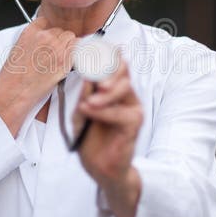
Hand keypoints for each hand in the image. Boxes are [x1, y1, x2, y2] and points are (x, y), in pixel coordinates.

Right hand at [0, 17, 75, 135]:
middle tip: (55, 52)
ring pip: (70, 37)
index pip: (46, 22)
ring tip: (61, 57)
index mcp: (31, 32)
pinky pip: (78, 49)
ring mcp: (56, 48)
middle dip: (59, 40)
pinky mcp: (65, 61)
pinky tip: (70, 60)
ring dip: (68, 45)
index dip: (48, 32)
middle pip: (60, 30)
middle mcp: (45, 37)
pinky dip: (76, 53)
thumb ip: (32, 39)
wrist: (15, 91)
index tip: (49, 39)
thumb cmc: (14, 75)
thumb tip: (43, 39)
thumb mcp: (18, 49)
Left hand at [74, 54, 142, 216]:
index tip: (89, 49)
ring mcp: (133, 109)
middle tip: (90, 71)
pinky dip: (103, 111)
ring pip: (124, 88)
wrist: (100, 168)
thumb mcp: (81, 114)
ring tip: (87, 102)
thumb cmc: (91, 140)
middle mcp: (126, 96)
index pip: (114, 64)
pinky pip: (121, 113)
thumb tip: (87, 76)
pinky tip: (90, 111)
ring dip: (104, 93)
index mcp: (114, 90)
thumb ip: (85, 96)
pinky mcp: (134, 125)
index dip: (104, 54)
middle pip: (123, 69)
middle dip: (107, 66)